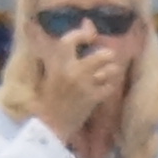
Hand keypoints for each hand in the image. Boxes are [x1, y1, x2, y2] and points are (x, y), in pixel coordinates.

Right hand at [46, 21, 135, 144]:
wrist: (48, 124)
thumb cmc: (46, 99)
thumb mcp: (47, 74)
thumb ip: (53, 58)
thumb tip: (52, 37)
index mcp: (56, 64)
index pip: (69, 40)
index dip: (82, 33)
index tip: (89, 34)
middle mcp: (70, 71)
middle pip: (98, 56)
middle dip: (107, 54)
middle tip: (109, 55)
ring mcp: (83, 85)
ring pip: (107, 71)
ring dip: (111, 70)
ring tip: (111, 70)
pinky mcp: (91, 98)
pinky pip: (108, 87)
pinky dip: (109, 86)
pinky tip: (106, 87)